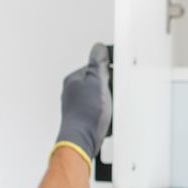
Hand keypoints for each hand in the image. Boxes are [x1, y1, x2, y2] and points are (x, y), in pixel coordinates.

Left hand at [54, 43, 111, 164]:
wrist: (81, 139)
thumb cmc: (85, 113)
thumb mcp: (96, 82)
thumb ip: (97, 63)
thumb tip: (98, 48)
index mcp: (74, 80)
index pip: (95, 68)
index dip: (108, 72)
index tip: (114, 79)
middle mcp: (73, 92)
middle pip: (98, 83)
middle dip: (109, 89)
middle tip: (111, 96)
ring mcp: (77, 106)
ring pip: (100, 99)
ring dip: (108, 103)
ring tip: (108, 109)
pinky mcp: (84, 119)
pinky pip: (100, 112)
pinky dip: (105, 115)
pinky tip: (107, 119)